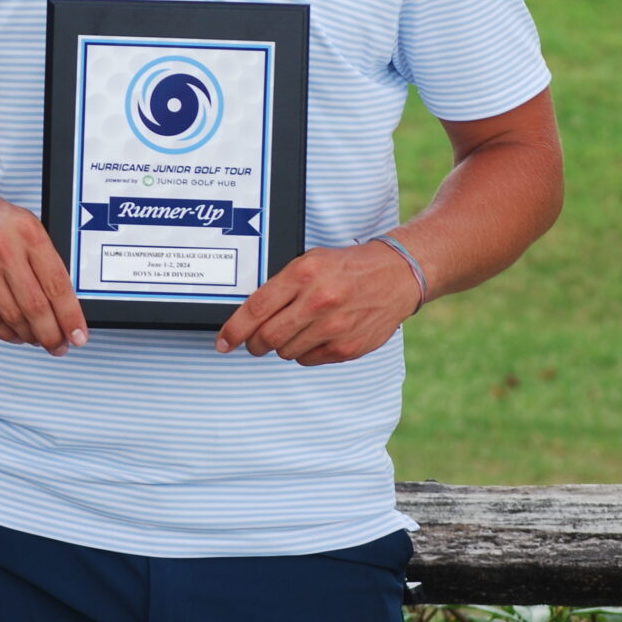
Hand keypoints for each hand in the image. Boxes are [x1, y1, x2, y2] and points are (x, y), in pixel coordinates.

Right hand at [0, 174, 86, 355]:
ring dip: (30, 336)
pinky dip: (6, 332)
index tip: (79, 336)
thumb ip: (44, 259)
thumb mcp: (26, 225)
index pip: (57, 285)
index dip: (71, 317)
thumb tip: (65, 304)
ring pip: (12, 317)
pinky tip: (16, 334)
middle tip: (60, 346)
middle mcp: (4, 250)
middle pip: (36, 307)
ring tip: (39, 340)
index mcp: (29, 233)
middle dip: (52, 335)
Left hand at [214, 240, 421, 365]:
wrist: (397, 275)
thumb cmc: (349, 267)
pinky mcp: (347, 347)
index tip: (223, 342)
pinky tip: (316, 335)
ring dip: (282, 346)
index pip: (256, 308)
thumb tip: (250, 316)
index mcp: (304, 273)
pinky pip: (309, 360)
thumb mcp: (311, 261)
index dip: (234, 330)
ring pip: (286, 352)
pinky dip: (305, 352)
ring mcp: (334, 327)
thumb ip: (282, 286)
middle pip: (267, 337)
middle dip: (254, 344)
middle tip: (253, 343)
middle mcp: (318, 300)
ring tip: (298, 329)